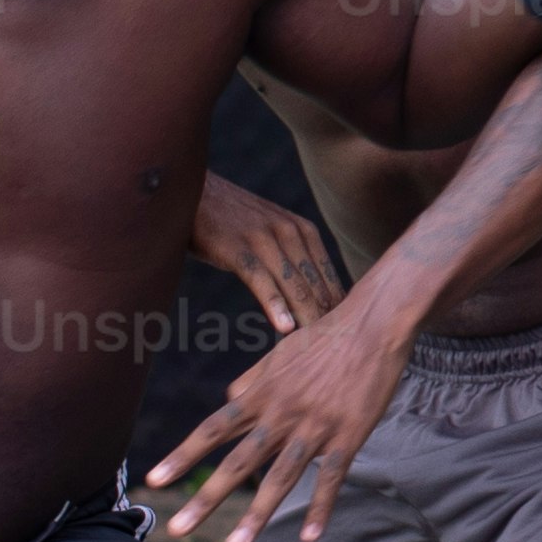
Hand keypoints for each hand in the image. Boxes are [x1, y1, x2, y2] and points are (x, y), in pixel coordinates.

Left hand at [139, 307, 415, 541]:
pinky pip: (331, 478)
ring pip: (280, 477)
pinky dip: (321, 508)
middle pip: (238, 463)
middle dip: (206, 499)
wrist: (373, 325)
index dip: (182, 456)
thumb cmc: (325, 338)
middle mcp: (280, 415)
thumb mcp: (279, 354)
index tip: (154, 480)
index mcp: (260, 395)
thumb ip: (253, 379)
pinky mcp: (347, 436)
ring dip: (256, 515)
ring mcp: (314, 428)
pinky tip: (310, 537)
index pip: (213, 430)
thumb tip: (228, 396)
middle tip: (178, 530)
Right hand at [191, 178, 344, 335]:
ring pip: (295, 286)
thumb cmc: (234, 221)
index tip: (347, 339)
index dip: (339, 311)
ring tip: (318, 346)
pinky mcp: (237, 247)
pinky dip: (274, 304)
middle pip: (317, 286)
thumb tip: (314, 298)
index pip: (330, 278)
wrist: (195, 191)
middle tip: (338, 350)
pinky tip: (284, 327)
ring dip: (308, 318)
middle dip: (328, 320)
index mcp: (304, 231)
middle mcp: (290, 232)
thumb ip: (294, 258)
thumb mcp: (272, 233)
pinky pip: (260, 280)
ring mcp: (264, 239)